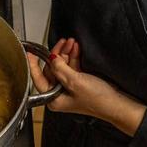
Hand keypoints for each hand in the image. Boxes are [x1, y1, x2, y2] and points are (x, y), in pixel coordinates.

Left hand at [27, 38, 146, 136]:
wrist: (116, 103)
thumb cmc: (98, 100)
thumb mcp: (75, 82)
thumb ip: (60, 68)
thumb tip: (51, 58)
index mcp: (54, 99)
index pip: (39, 79)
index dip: (34, 64)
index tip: (30, 53)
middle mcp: (60, 94)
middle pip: (52, 69)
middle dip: (57, 55)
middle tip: (62, 43)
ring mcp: (70, 88)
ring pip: (62, 66)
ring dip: (67, 53)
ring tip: (71, 43)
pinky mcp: (79, 83)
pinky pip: (72, 67)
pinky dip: (73, 57)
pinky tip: (76, 48)